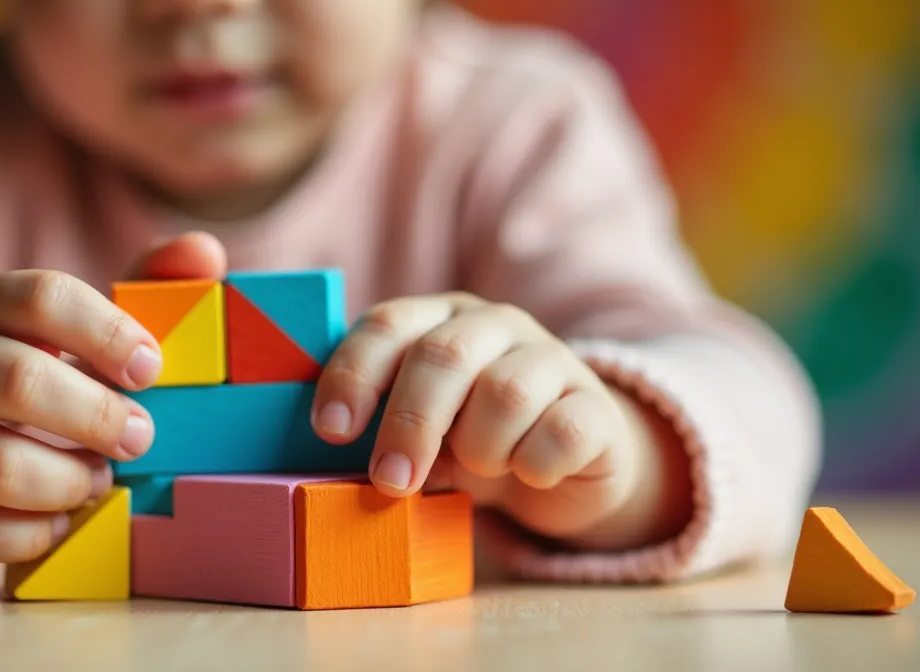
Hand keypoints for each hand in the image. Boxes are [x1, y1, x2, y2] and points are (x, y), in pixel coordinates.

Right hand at [0, 233, 226, 563]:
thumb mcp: (67, 319)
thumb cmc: (21, 364)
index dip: (107, 332)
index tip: (151, 368)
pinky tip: (64, 517)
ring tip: (100, 477)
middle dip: (97, 415)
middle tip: (140, 435)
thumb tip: (204, 250)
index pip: (42, 298)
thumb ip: (141, 282)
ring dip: (71, 480)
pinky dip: (36, 532)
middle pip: (19, 383)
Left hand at [311, 293, 690, 547]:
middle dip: (409, 423)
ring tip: (482, 468)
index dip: (354, 373)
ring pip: (506, 392)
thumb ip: (388, 435)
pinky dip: (535, 465)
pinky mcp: (597, 405)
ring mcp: (552, 358)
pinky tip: (530, 474)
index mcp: (440, 320)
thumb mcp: (423, 434)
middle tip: (391, 481)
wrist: (567, 465)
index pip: (388, 324)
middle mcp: (496, 325)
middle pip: (443, 355)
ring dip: (480, 448)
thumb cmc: (473, 441)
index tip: (331, 429)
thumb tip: (358, 467)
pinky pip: (562, 432)